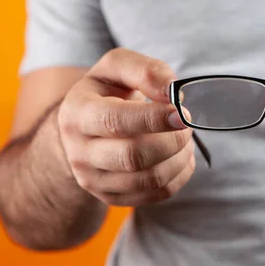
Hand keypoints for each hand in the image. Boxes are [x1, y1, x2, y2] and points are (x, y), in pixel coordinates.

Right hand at [57, 48, 195, 205]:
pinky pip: (157, 193)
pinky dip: (180, 174)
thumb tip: (171, 91)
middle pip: (132, 157)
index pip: (115, 121)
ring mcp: (93, 179)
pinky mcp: (112, 197)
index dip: (153, 119)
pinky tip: (179, 155)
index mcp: (78, 113)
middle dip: (171, 140)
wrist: (85, 129)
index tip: (182, 113)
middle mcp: (79, 151)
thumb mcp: (117, 69)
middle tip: (186, 124)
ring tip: (185, 138)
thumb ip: (144, 70)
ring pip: (149, 179)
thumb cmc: (107, 93)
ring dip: (179, 157)